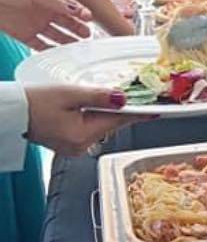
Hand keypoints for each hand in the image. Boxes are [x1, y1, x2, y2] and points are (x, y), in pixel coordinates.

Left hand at [0, 0, 91, 49]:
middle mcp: (45, 13)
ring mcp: (36, 25)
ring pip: (57, 36)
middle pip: (67, 23)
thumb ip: (56, 1)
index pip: (70, 8)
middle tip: (87, 35)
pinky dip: (50, 51)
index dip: (81, 13)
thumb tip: (76, 9)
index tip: (89, 18)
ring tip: (78, 47)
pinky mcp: (25, 36)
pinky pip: (40, 46)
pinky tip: (58, 53)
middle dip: (79, 29)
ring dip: (68, 42)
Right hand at [25, 86, 154, 156]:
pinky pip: (89, 129)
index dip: (139, 113)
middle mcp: (80, 146)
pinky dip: (93, 117)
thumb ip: (99, 96)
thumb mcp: (69, 94)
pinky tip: (89, 107)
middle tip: (130, 94)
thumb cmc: (33, 103)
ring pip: (100, 126)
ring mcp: (74, 148)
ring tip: (97, 97)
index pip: (119, 121)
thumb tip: (123, 98)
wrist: (11, 114)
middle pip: (111, 124)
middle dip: (119, 108)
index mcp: (82, 135)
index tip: (157, 110)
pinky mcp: (68, 144)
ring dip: (104, 112)